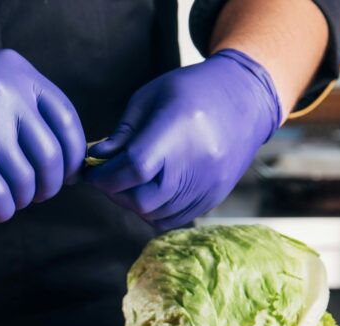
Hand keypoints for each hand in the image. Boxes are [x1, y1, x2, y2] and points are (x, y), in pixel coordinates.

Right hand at [0, 50, 85, 222]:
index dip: (74, 158)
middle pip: (52, 158)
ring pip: (26, 182)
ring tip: (7, 197)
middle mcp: (5, 91)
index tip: (65, 176)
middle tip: (33, 194)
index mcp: (17, 72)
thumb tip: (70, 163)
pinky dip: (1, 211)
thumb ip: (25, 107)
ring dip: (21, 200)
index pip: (68, 122)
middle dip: (48, 187)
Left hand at [83, 49, 281, 230]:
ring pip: (155, 214)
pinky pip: (173, 219)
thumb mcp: (150, 97)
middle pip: (142, 200)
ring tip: (129, 182)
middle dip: (116, 193)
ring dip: (133, 203)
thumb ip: (122, 133)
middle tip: (108, 178)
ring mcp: (208, 185)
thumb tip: (96, 159)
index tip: (92, 172)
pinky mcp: (214, 198)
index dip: (105, 176)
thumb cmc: (192, 91)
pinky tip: (150, 190)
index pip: (133, 168)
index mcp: (177, 130)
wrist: (247, 98)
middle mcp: (196, 162)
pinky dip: (154, 211)